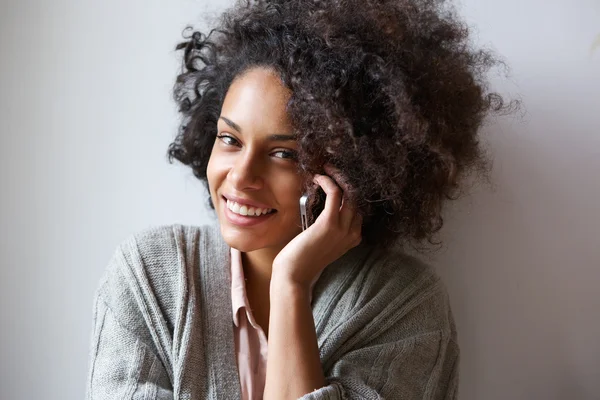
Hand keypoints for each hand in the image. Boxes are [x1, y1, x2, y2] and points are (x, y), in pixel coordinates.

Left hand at [271, 165, 362, 291]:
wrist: (293, 275)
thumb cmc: (301, 260)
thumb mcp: (322, 243)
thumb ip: (328, 229)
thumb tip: (323, 209)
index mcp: (353, 238)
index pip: (358, 208)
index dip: (349, 191)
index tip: (336, 180)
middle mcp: (353, 233)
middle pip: (357, 198)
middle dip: (346, 180)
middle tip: (332, 168)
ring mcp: (343, 229)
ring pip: (350, 193)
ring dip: (338, 176)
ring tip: (326, 168)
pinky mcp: (329, 223)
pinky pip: (335, 193)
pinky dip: (328, 181)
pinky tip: (318, 177)